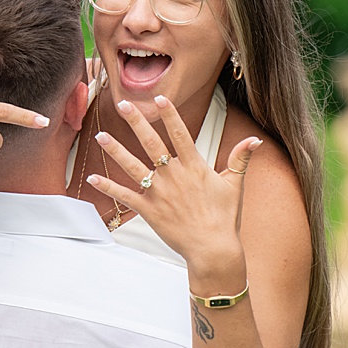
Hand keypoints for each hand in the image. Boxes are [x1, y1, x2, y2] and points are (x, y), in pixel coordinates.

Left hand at [87, 94, 259, 262]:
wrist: (213, 249)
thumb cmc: (225, 218)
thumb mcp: (235, 185)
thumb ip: (241, 159)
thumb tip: (255, 139)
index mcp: (194, 167)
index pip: (179, 134)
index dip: (169, 115)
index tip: (158, 98)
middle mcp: (174, 176)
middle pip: (151, 143)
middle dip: (136, 122)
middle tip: (123, 105)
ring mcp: (159, 193)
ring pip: (132, 166)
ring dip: (115, 151)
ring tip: (100, 136)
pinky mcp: (149, 210)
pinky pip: (124, 196)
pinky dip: (107, 187)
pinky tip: (92, 178)